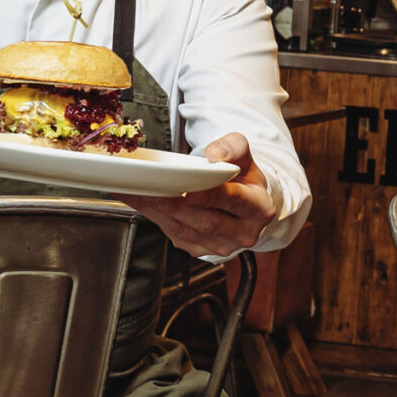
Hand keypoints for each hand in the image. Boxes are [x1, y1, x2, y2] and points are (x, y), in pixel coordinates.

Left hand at [130, 131, 276, 259]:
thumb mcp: (245, 156)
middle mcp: (243, 233)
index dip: (211, 197)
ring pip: (185, 230)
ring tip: (137, 191)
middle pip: (206, 221)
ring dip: (157, 210)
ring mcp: (220, 246)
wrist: (243, 203)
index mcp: (259, 209)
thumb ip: (232, 147)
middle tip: (151, 189)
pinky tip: (141, 201)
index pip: (235, 201)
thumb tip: (214, 154)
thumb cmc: (243, 179)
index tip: (189, 191)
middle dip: (175, 204)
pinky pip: (173, 234)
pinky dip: (153, 216)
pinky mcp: (199, 249)